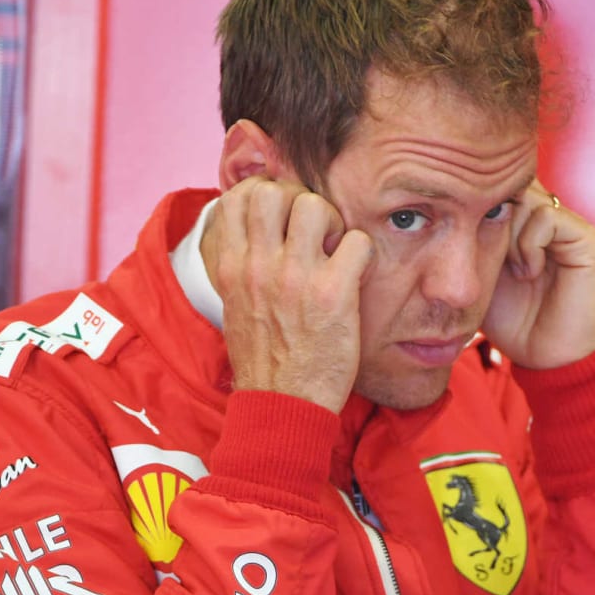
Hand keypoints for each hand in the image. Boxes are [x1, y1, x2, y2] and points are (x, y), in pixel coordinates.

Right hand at [203, 177, 373, 412]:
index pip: (240, 196)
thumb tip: (255, 230)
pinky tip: (355, 275)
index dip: (267, 194)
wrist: (282, 405)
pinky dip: (362, 253)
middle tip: (314, 231)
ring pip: (315, 205)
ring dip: (333, 222)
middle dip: (300, 200)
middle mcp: (260, 265)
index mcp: (233, 267)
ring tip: (334, 252)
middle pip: (275, 190)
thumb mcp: (236, 304)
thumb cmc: (264, 357)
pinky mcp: (333, 294)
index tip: (283, 217)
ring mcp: (296, 277)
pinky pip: (357, 241)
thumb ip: (245, 265)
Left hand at [482, 180, 594, 368]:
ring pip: (528, 197)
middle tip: (488, 251)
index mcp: (527, 223)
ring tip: (513, 269)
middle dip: (492, 215)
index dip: (478, 202)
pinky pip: (548, 218)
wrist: (545, 357)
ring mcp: (571, 227)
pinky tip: (529, 271)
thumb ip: (468, 238)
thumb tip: (439, 209)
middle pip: (513, 184)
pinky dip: (530, 244)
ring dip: (510, 232)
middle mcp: (551, 219)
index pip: (501, 185)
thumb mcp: (478, 271)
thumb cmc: (510, 320)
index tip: (464, 233)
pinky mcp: (587, 240)